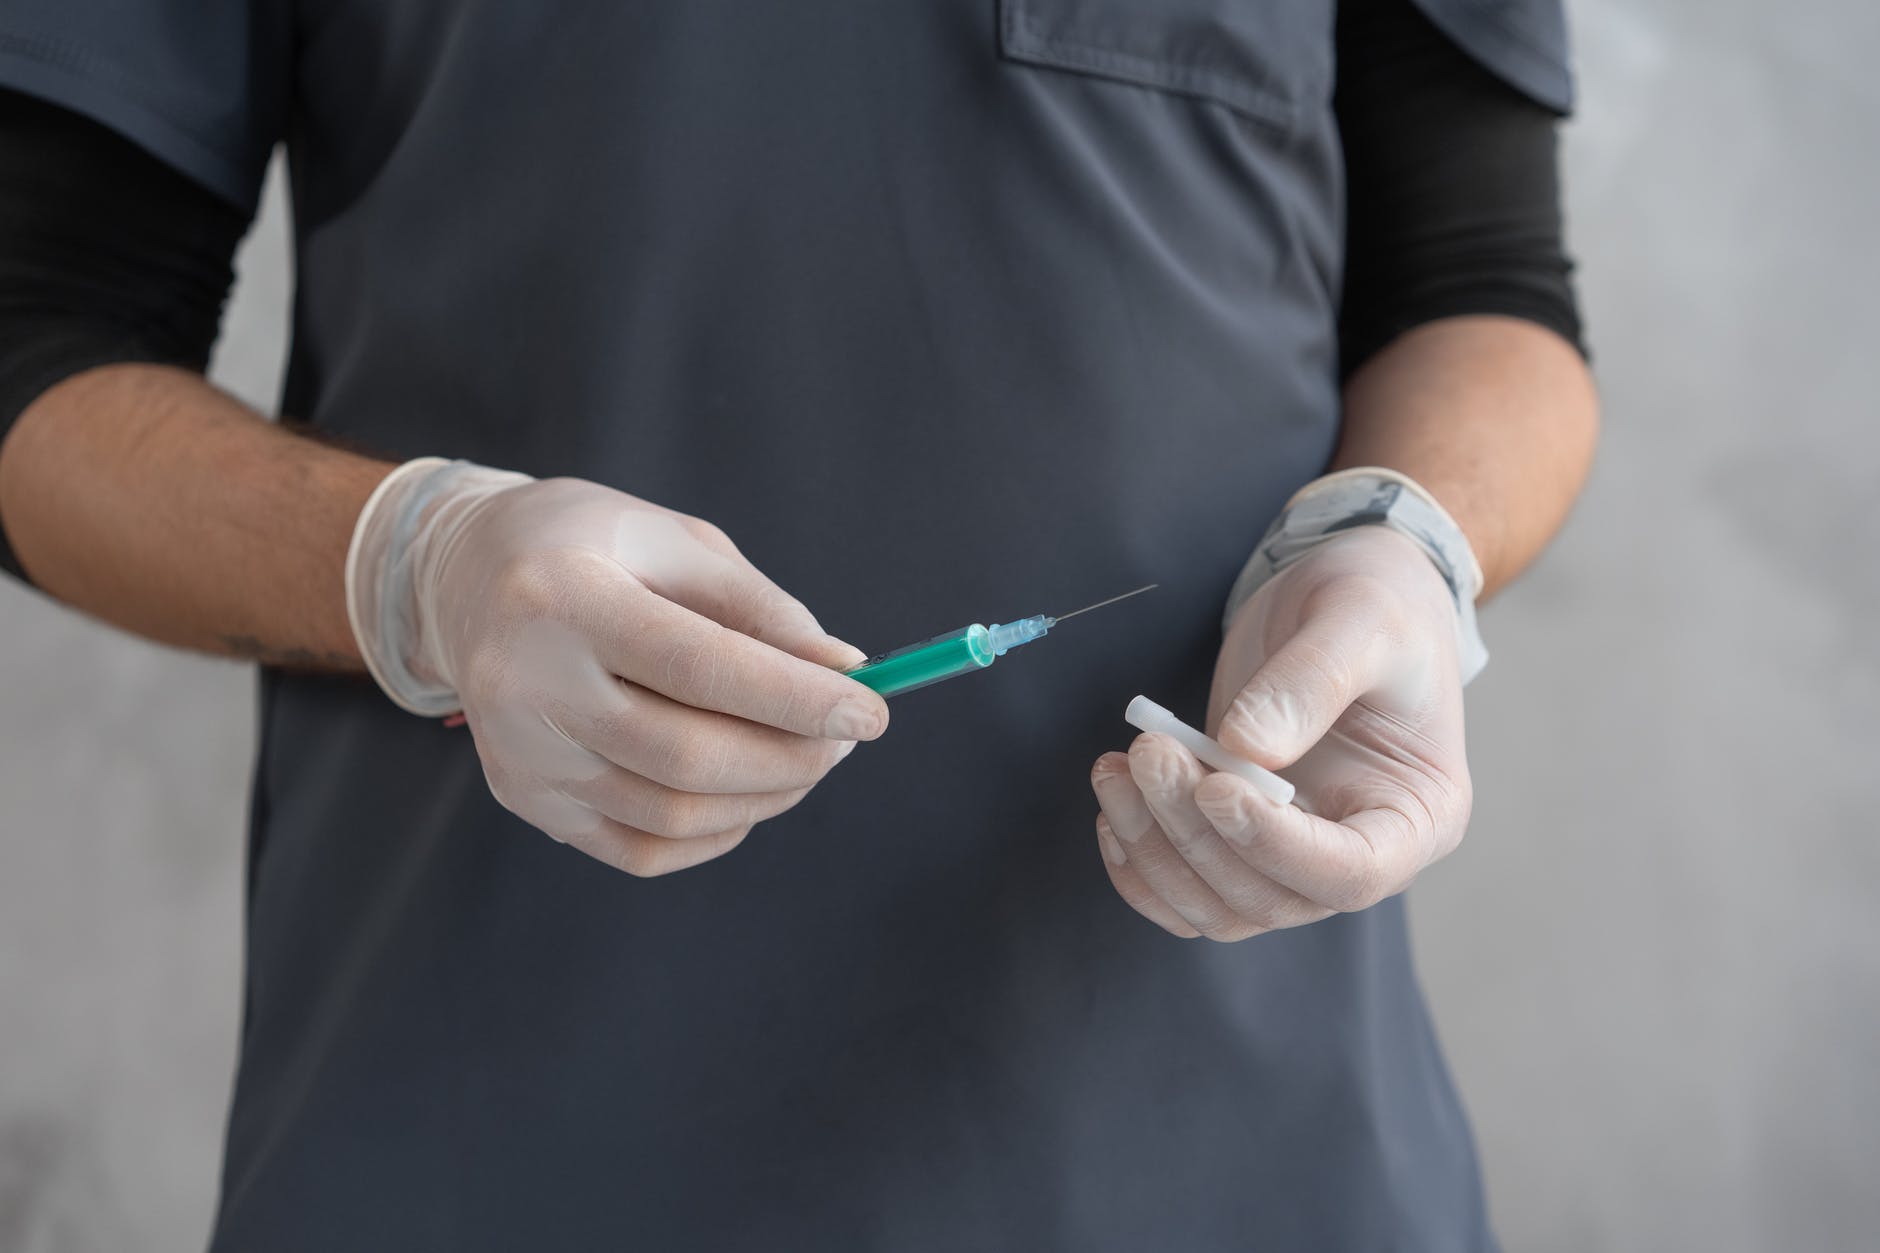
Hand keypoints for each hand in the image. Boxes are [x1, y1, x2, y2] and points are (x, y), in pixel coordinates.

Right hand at [350, 465, 887, 875]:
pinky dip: (718, 830)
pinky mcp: (525, 799)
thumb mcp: (676, 542)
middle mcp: (525, 685)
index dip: (797, 697)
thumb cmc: (590, 545)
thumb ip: (762, 609)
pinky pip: (642, 848)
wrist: (463, 578)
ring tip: (809, 758)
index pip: (700, 666)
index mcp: (562, 596)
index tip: (873, 710)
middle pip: (687, 755)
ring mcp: (520, 755)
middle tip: (848, 737)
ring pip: (672, 814)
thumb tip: (846, 672)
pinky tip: (748, 790)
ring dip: (767, 795)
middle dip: (793, 756)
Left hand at [1089, 526, 1470, 938]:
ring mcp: (1297, 856)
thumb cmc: (1377, 604)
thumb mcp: (1359, 618)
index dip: (1275, 844)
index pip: (1352, 873)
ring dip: (1155, 849)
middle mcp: (1362, 854)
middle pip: (1270, 896)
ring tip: (1117, 768)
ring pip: (1218, 905)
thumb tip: (1243, 748)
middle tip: (1148, 751)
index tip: (1214, 784)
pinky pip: (1187, 892)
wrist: (1347, 597)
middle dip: (1195, 834)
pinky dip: (1141, 864)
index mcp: (1420, 815)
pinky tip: (1114, 808)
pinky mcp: (1243, 841)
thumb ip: (1310, 680)